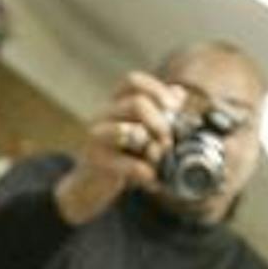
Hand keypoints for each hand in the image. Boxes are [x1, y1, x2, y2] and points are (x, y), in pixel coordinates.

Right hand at [53, 70, 184, 225]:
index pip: (133, 81)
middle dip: (160, 122)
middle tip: (168, 142)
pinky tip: (151, 179)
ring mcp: (97, 137)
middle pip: (136, 103)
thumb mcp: (141, 131)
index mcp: (115, 103)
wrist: (88, 187)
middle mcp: (103, 115)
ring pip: (126, 130)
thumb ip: (160, 112)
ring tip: (158, 158)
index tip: (175, 108)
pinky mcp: (96, 162)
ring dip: (151, 146)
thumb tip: (179, 93)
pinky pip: (125, 163)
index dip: (157, 90)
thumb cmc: (120, 156)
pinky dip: (145, 172)